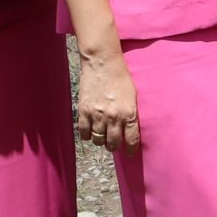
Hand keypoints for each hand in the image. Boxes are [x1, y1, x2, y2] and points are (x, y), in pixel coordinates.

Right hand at [74, 36, 139, 150]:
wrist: (102, 63)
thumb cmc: (121, 77)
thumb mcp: (132, 96)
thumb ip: (130, 114)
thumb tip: (128, 130)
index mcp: (129, 113)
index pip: (131, 140)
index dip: (130, 150)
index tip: (129, 153)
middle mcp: (113, 117)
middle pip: (113, 143)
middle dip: (114, 146)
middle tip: (114, 144)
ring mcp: (97, 115)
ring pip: (98, 140)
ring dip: (100, 140)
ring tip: (102, 135)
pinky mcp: (84, 111)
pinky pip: (84, 133)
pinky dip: (87, 135)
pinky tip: (90, 131)